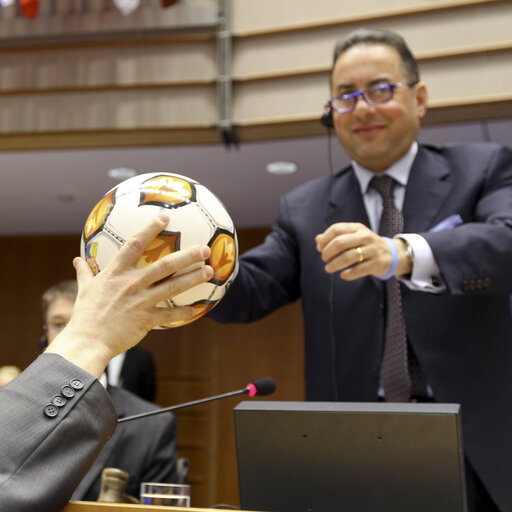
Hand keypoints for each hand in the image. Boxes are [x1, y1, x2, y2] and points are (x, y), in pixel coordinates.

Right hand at [46, 212, 213, 377]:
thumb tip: (76, 260)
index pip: (134, 244)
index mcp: (115, 273)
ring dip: (193, 278)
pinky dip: (184, 313)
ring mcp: (140, 301)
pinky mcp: (145, 320)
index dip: (150, 228)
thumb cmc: (85, 316)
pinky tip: (198, 309)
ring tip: (209, 271)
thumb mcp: (84, 290)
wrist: (87, 342)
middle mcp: (131, 284)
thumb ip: (84, 273)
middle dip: (187, 255)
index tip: (165, 217)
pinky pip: (169, 315)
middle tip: (205, 248)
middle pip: (163, 265)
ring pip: (172, 287)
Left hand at [315, 222, 411, 280]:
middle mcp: (365, 236)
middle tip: (324, 259)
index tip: (319, 249)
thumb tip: (317, 239)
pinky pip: (359, 270)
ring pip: (349, 257)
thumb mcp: (352, 237)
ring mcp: (372, 250)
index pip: (336, 229)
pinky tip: (343, 275)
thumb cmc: (365, 245)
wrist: (391, 254)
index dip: (324, 240)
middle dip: (328, 252)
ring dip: (335, 264)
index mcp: (357, 228)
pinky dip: (348, 274)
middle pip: (340, 242)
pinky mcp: (377, 263)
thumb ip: (335, 237)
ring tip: (328, 269)